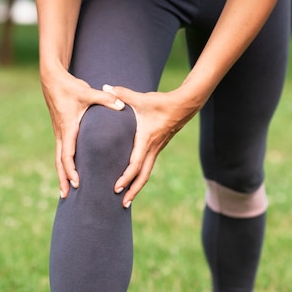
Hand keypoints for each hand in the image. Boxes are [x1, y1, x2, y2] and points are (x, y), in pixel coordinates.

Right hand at [41, 67, 124, 196]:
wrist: (52, 79)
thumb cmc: (70, 86)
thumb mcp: (88, 92)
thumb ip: (106, 99)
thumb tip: (122, 105)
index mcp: (68, 128)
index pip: (68, 154)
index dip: (72, 170)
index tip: (77, 182)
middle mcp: (61, 133)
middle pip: (60, 162)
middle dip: (63, 179)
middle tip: (65, 196)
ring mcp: (60, 133)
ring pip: (59, 159)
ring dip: (61, 175)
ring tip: (64, 192)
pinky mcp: (61, 131)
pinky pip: (62, 152)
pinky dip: (64, 165)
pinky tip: (69, 174)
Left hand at [107, 85, 204, 207]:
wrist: (185, 104)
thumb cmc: (162, 102)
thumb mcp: (141, 98)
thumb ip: (122, 94)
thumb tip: (105, 87)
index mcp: (146, 140)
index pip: (135, 164)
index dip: (126, 177)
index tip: (116, 188)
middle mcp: (152, 149)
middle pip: (143, 176)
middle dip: (133, 191)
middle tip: (123, 204)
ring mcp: (156, 149)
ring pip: (146, 173)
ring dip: (137, 187)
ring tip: (127, 199)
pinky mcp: (158, 147)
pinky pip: (148, 166)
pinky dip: (141, 176)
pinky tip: (134, 180)